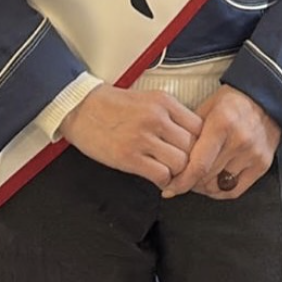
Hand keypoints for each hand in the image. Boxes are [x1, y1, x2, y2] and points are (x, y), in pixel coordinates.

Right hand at [58, 84, 202, 189]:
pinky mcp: (130, 157)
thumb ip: (169, 115)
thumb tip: (190, 137)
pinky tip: (157, 178)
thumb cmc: (113, 105)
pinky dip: (163, 181)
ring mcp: (143, 137)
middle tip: (184, 167)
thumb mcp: (147, 99)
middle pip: (193, 146)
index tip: (193, 151)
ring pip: (180, 163)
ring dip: (177, 172)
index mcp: (164, 102)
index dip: (199, 143)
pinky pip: (161, 175)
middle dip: (190, 161)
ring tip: (170, 173)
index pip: (199, 126)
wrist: (82, 108)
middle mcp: (157, 118)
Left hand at [161, 85, 280, 199]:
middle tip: (181, 179)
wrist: (265, 97)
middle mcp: (240, 141)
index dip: (182, 181)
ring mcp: (253, 154)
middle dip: (190, 182)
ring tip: (197, 179)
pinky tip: (213, 184)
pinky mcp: (262, 164)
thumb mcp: (207, 107)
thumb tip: (172, 157)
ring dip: (204, 186)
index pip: (199, 164)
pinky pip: (236, 190)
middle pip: (207, 177)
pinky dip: (221, 190)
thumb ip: (191, 132)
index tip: (169, 188)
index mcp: (222, 124)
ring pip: (220, 185)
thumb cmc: (231, 101)